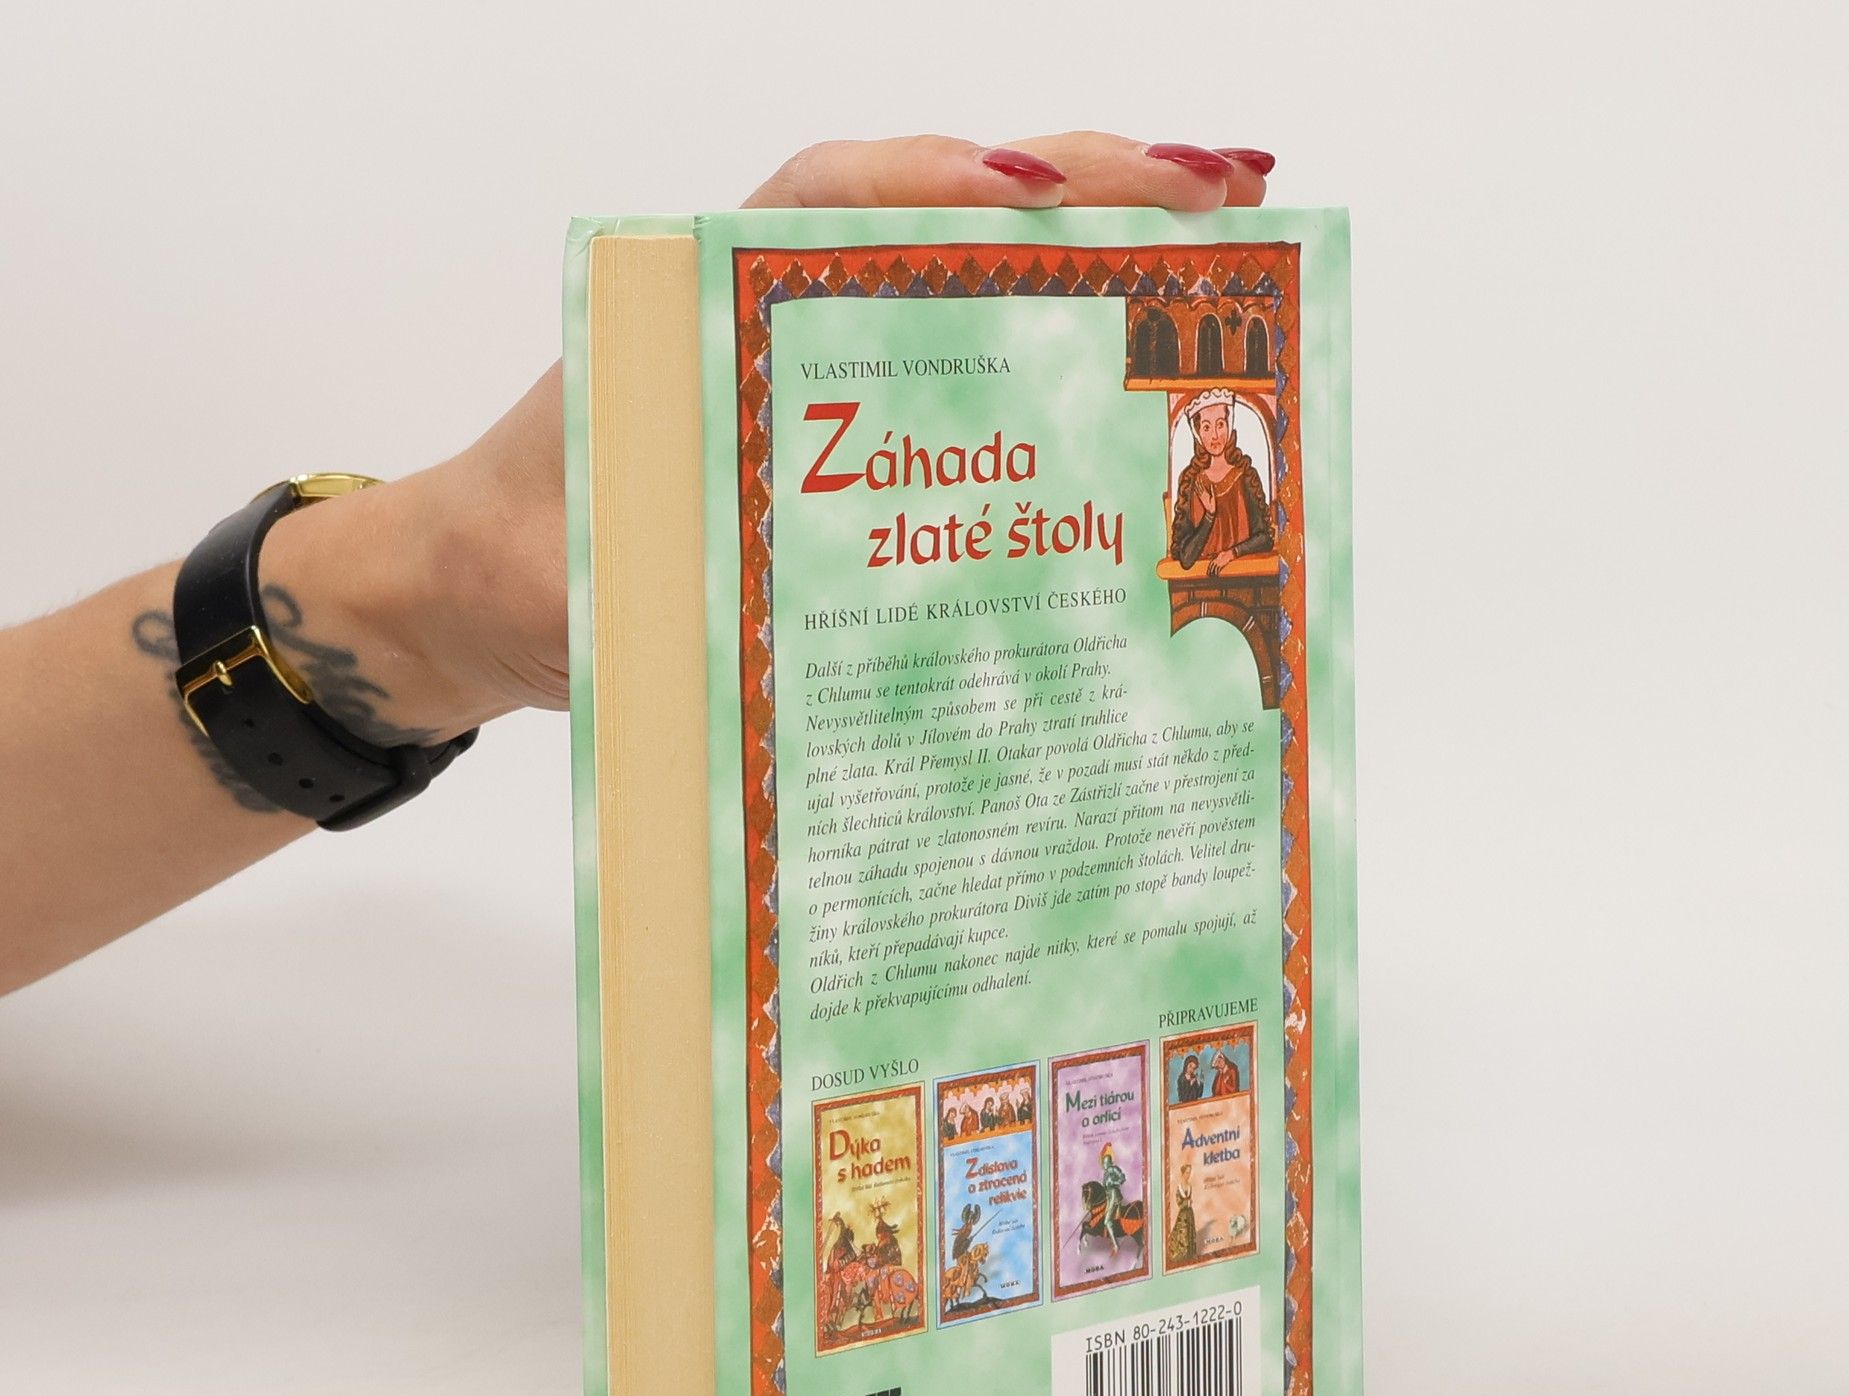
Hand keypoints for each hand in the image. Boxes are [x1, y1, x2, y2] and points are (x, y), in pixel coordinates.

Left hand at [272, 134, 1271, 742]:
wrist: (475, 595)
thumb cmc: (516, 564)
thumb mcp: (572, 569)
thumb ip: (643, 578)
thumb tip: (747, 603)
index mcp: (697, 306)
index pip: (827, 202)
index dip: (937, 189)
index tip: (1036, 194)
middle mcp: (768, 307)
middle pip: (934, 211)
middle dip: (1079, 188)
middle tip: (1218, 190)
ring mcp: (814, 358)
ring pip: (963, 271)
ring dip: (1089, 247)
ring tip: (1223, 234)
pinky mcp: (841, 421)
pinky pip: (957, 357)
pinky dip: (1047, 345)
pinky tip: (1134, 364)